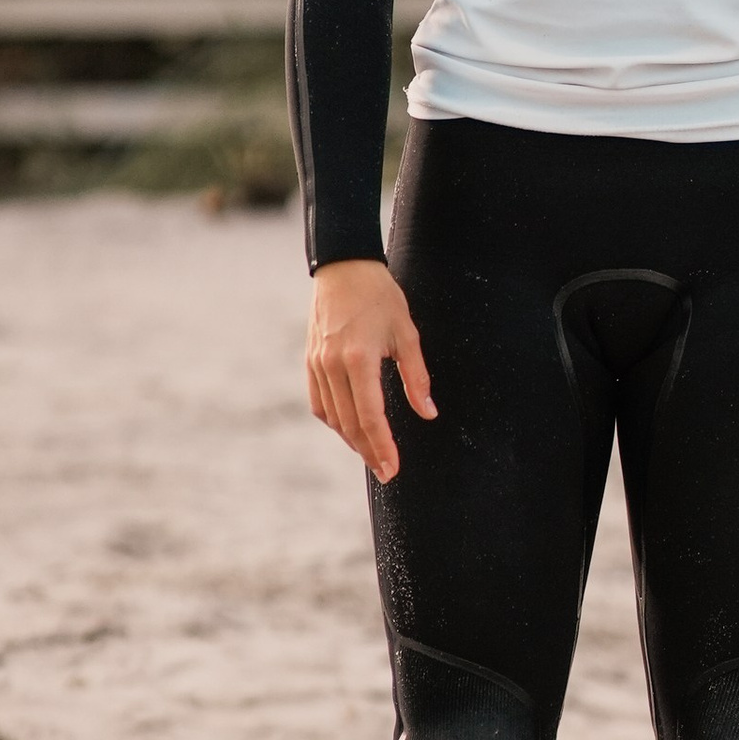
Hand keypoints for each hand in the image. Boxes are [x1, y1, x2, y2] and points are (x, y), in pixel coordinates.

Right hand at [307, 259, 434, 483]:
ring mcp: (317, 364)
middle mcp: (332, 366)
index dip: (382, 446)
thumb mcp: (407, 334)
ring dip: (351, 440)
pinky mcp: (310, 361)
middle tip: (386, 472)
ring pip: (332, 417)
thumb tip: (428, 413)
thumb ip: (417, 377)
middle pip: (349, 423)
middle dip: (369, 452)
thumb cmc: (380, 297)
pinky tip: (349, 429)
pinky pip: (320, 402)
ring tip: (371, 455)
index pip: (370, 416)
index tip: (392, 468)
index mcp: (358, 359)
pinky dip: (335, 421)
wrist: (343, 267)